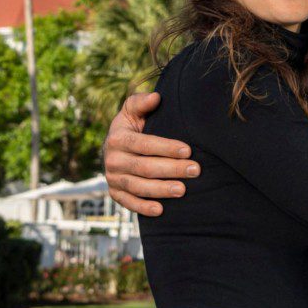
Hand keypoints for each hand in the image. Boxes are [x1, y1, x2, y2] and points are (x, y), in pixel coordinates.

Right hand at [103, 91, 197, 215]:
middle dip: (172, 169)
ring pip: (138, 186)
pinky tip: (161, 210)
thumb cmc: (131, 126)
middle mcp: (113, 160)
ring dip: (161, 190)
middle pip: (145, 167)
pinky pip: (128, 203)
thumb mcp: (132, 110)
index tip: (188, 150)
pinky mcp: (115, 193)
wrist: (113, 147)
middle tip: (195, 170)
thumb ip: (141, 102)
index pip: (145, 144)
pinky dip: (143, 207)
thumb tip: (156, 97)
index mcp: (118, 138)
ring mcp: (113, 178)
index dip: (166, 147)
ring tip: (183, 190)